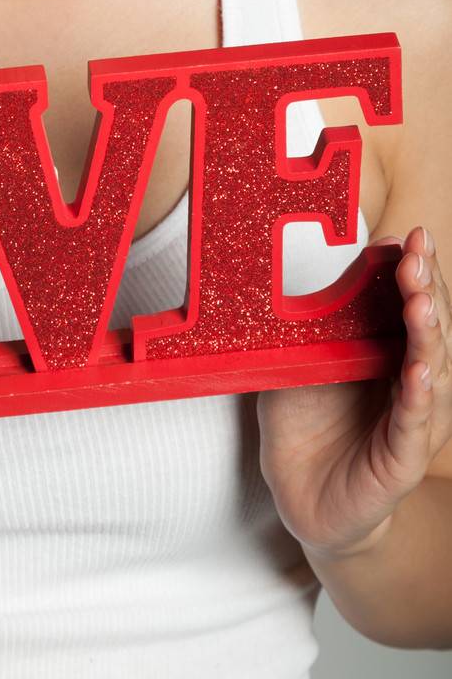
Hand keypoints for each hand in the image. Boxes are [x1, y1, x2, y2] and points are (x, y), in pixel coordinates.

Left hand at [254, 224, 451, 558]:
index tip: (411, 236)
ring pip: (432, 371)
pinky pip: (414, 424)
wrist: (298, 495)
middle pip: (430, 328)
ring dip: (428, 334)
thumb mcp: (301, 359)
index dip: (413, 270)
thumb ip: (312, 320)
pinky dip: (418, 397)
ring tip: (420, 303)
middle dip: (426, 288)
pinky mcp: (402, 458)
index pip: (411, 303)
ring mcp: (413, 419)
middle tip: (417, 254)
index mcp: (390, 350)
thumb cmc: (304, 421)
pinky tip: (418, 373)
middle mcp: (411, 380)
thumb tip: (305, 266)